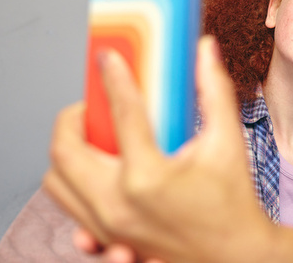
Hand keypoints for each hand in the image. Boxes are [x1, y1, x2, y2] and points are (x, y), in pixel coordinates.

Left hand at [43, 36, 276, 262]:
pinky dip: (74, 188)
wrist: (234, 255)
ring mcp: (107, 226)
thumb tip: (205, 50)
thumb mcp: (228, 141)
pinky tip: (99, 174)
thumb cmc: (233, 201)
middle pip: (65, 150)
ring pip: (57, 182)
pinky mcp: (107, 239)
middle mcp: (117, 203)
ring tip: (95, 137)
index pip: (121, 113)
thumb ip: (215, 91)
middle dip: (71, 119)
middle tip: (92, 105)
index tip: (106, 57)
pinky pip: (70, 209)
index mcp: (147, 176)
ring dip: (69, 153)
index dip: (113, 77)